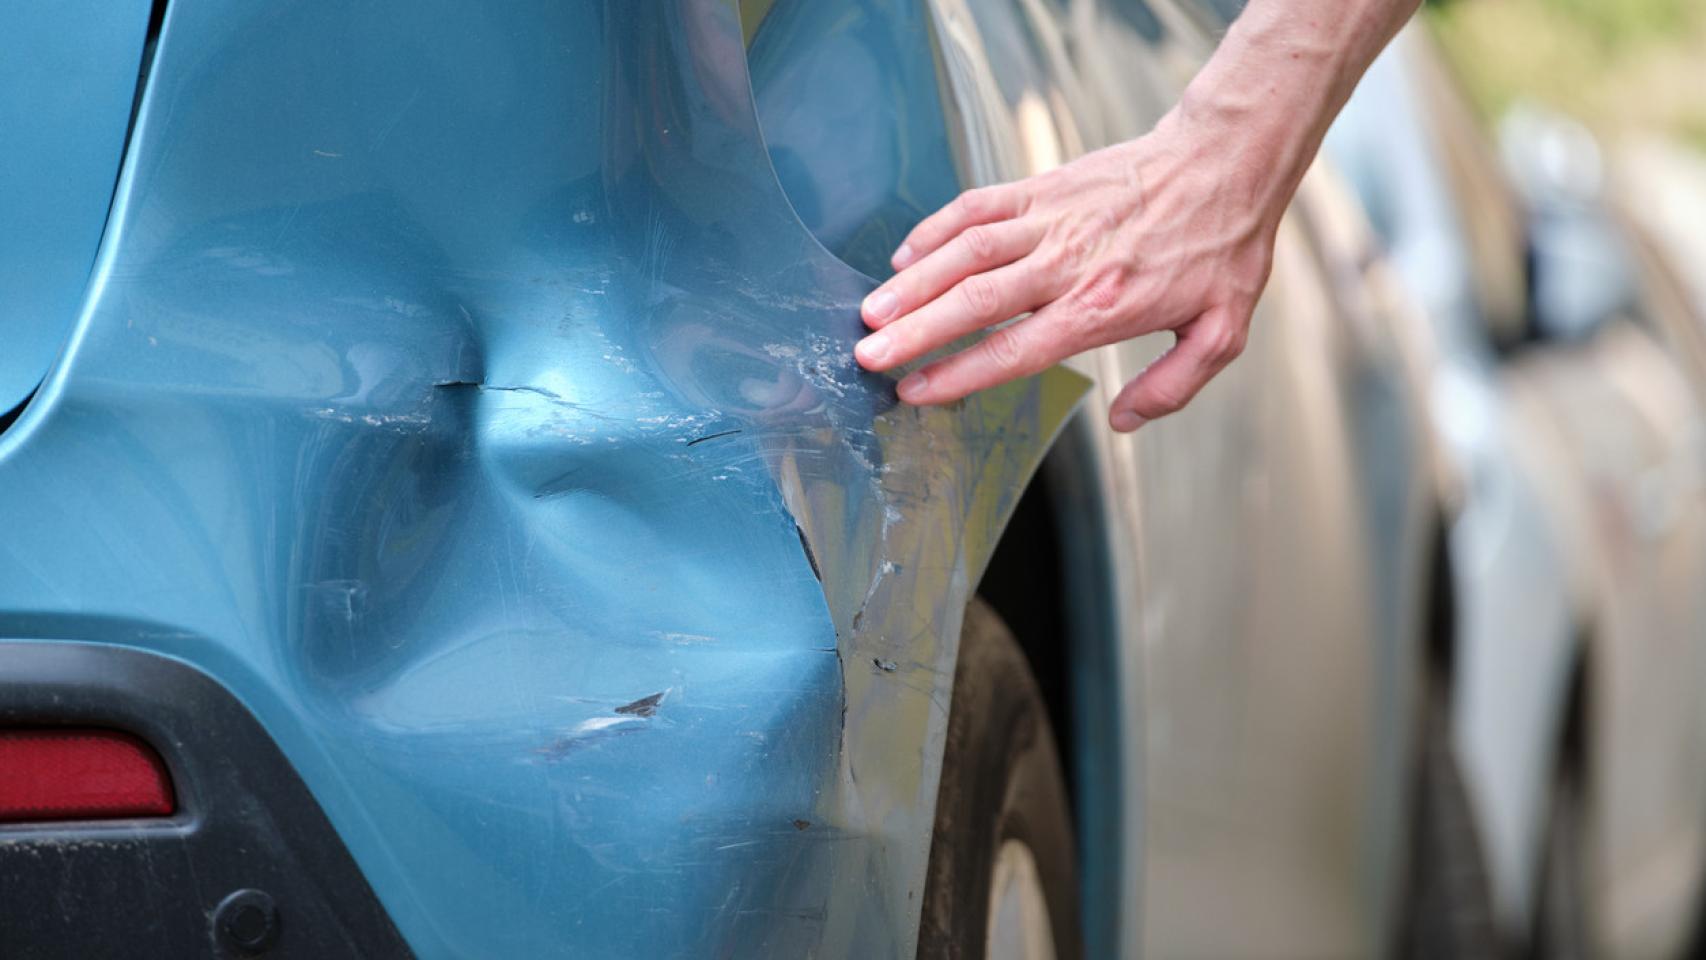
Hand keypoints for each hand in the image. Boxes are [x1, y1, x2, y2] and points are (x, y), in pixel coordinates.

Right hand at [853, 110, 1279, 431]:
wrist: (1225, 159)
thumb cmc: (1222, 247)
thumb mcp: (1221, 331)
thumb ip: (1173, 386)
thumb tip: (1124, 422)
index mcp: (1101, 309)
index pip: (1013, 349)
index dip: (957, 373)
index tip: (914, 389)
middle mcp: (1066, 265)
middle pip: (975, 302)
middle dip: (914, 332)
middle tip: (867, 354)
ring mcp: (1050, 220)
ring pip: (966, 251)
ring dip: (913, 282)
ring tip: (871, 310)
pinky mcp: (1043, 187)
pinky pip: (978, 206)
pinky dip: (936, 228)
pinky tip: (906, 254)